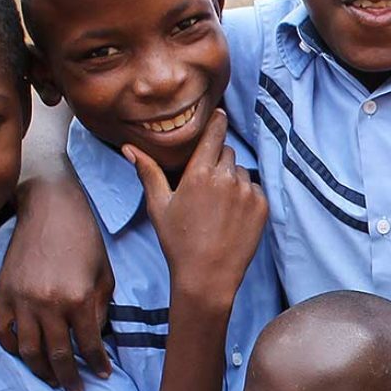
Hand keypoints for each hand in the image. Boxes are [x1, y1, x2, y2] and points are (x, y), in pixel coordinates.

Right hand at [0, 179, 113, 390]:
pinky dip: (11, 347)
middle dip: (69, 378)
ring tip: (52, 378)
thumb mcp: (105, 275)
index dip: (97, 364)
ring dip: (40, 370)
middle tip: (76, 390)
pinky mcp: (2, 293)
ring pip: (27, 350)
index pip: (90, 346)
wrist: (49, 208)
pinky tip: (23, 354)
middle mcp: (48, 304)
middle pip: (57, 356)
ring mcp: (21, 300)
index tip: (102, 375)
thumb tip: (93, 338)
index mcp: (79, 299)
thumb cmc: (85, 238)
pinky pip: (1, 331)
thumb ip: (100, 310)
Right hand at [125, 109, 267, 314]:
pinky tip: (232, 217)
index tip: (219, 114)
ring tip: (218, 207)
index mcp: (199, 173)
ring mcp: (247, 192)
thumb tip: (129, 147)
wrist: (207, 277)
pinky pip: (254, 189)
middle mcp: (226, 178)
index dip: (217, 122)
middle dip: (218, 161)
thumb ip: (148, 172)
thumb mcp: (159, 206)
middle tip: (207, 187)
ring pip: (241, 172)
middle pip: (227, 153)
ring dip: (232, 180)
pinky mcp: (262, 207)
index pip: (214, 134)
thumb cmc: (178, 242)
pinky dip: (246, 197)